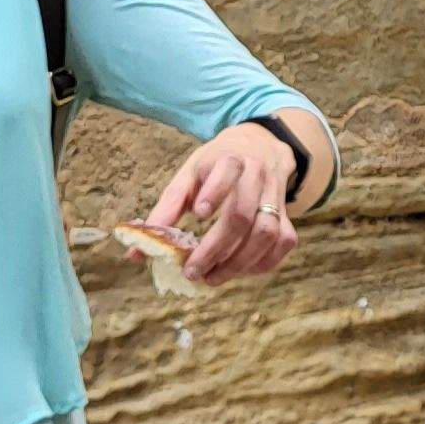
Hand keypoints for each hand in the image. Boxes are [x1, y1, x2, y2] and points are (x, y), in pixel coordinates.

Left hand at [146, 124, 302, 284]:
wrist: (260, 146)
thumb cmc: (215, 165)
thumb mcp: (188, 174)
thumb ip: (165, 209)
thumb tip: (137, 254)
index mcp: (229, 158)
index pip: (227, 171)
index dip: (215, 192)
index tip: (197, 214)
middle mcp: (257, 175)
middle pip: (242, 215)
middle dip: (216, 248)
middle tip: (193, 271)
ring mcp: (276, 196)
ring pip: (267, 233)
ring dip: (239, 262)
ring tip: (213, 277)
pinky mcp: (287, 214)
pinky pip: (283, 242)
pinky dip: (263, 262)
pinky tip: (239, 270)